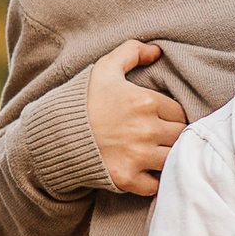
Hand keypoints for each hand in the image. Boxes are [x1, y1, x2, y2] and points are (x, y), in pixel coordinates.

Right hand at [87, 40, 187, 194]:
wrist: (53, 134)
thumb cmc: (83, 101)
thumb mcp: (104, 69)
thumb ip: (131, 52)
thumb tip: (157, 51)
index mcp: (145, 101)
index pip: (180, 112)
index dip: (172, 116)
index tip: (161, 120)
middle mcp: (146, 129)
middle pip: (181, 136)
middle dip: (173, 136)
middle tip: (160, 137)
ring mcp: (137, 155)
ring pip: (173, 158)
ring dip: (167, 157)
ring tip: (155, 154)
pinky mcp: (127, 178)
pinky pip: (155, 184)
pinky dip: (153, 181)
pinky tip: (145, 172)